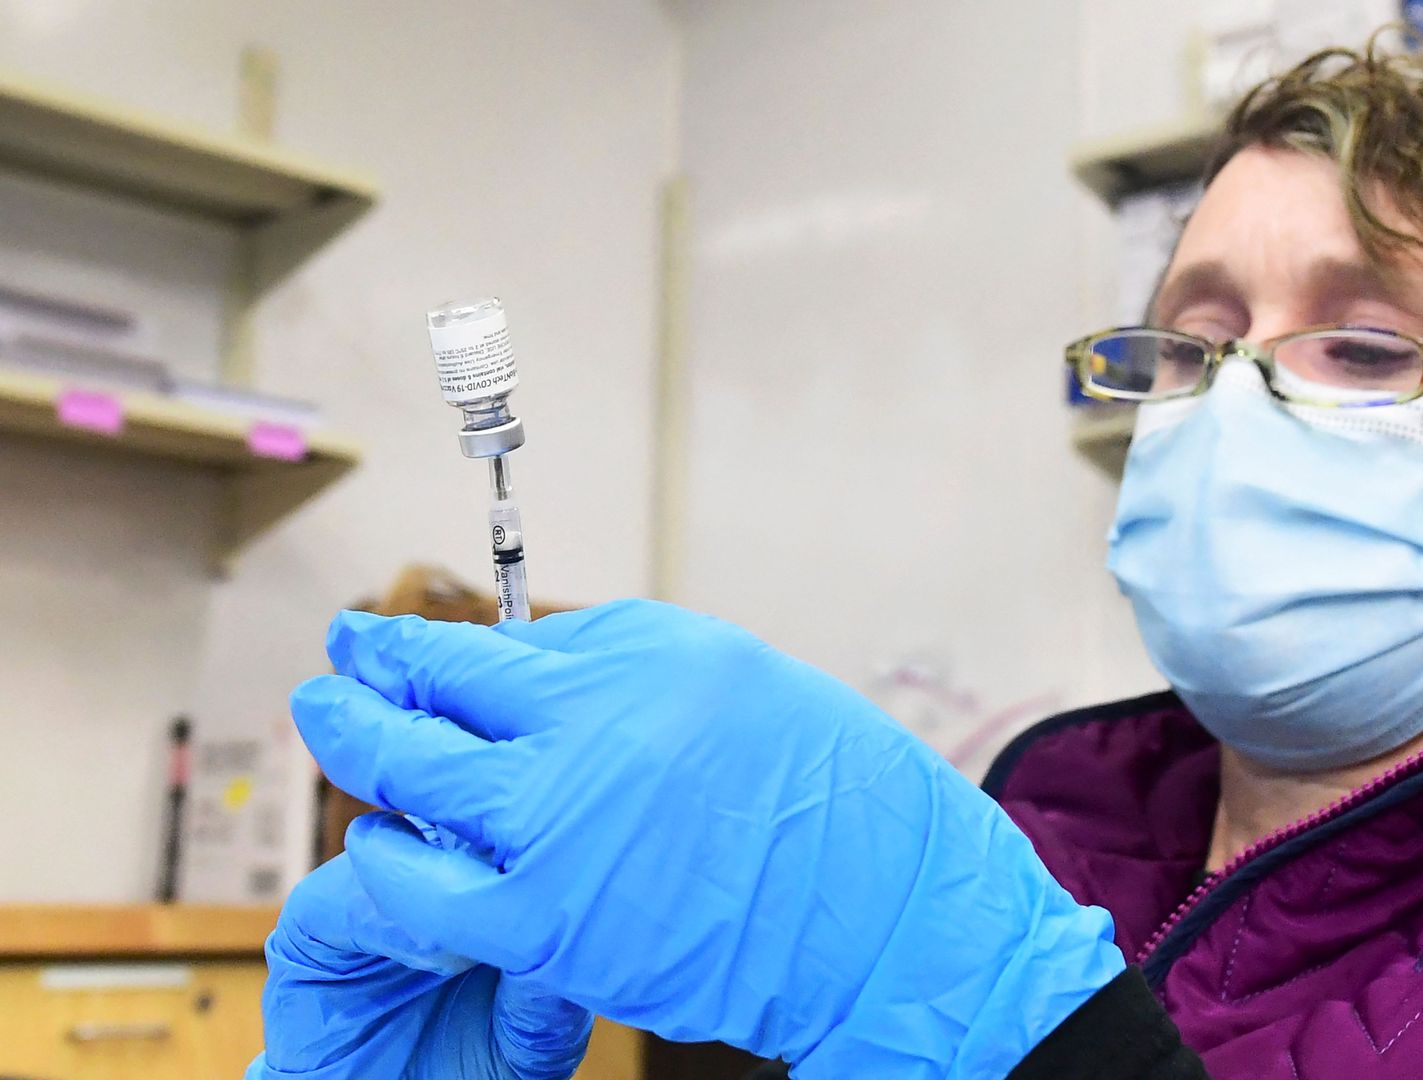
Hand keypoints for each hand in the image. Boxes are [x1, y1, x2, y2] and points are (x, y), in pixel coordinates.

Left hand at [292, 600, 1123, 1077]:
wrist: (877, 904)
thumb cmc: (822, 789)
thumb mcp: (720, 676)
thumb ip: (606, 666)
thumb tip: (504, 664)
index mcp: (631, 661)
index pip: (476, 648)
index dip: (404, 648)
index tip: (368, 642)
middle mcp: (583, 732)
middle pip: (423, 706)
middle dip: (358, 696)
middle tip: (328, 685)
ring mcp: (556, 829)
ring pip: (410, 786)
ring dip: (366, 768)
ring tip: (347, 754)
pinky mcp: (543, 923)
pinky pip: (421, 888)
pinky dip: (390, 863)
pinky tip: (388, 850)